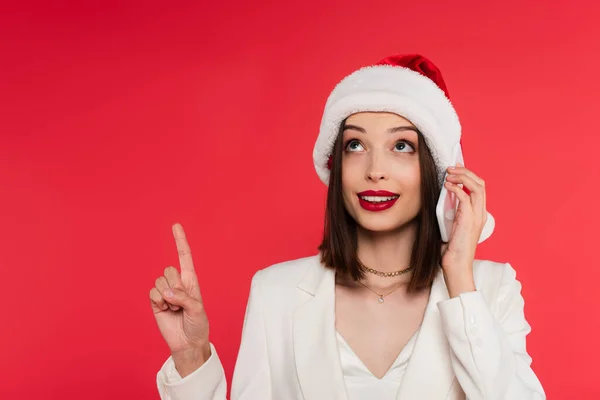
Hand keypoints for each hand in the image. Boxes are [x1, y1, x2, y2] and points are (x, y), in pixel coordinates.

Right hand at [150, 223, 210, 372]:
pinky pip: (152, 292)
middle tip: (181, 302)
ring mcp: (165, 292)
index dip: (180, 240)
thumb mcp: (197, 309)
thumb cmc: (198, 324)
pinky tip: (166, 311)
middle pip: (169, 269)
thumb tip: (165, 292)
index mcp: (191, 280)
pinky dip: (159, 301)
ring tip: (175, 309)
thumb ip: (183, 298)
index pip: (184, 256)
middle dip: (175, 285)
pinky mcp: (155, 302)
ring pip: (160, 281)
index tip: (175, 225)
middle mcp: (177, 283)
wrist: (188, 342)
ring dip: (167, 296)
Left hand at [440, 163, 486, 293]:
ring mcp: (476, 217)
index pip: (479, 187)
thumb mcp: (450, 226)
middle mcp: (480, 213)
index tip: (455, 168)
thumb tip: (441, 199)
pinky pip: (466, 198)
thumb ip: (450, 213)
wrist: (456, 267)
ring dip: (462, 176)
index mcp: (478, 214)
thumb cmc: (451, 250)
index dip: (469, 175)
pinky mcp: (469, 221)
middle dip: (466, 172)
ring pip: (477, 187)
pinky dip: (457, 188)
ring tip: (449, 174)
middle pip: (480, 183)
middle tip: (451, 167)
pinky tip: (447, 185)